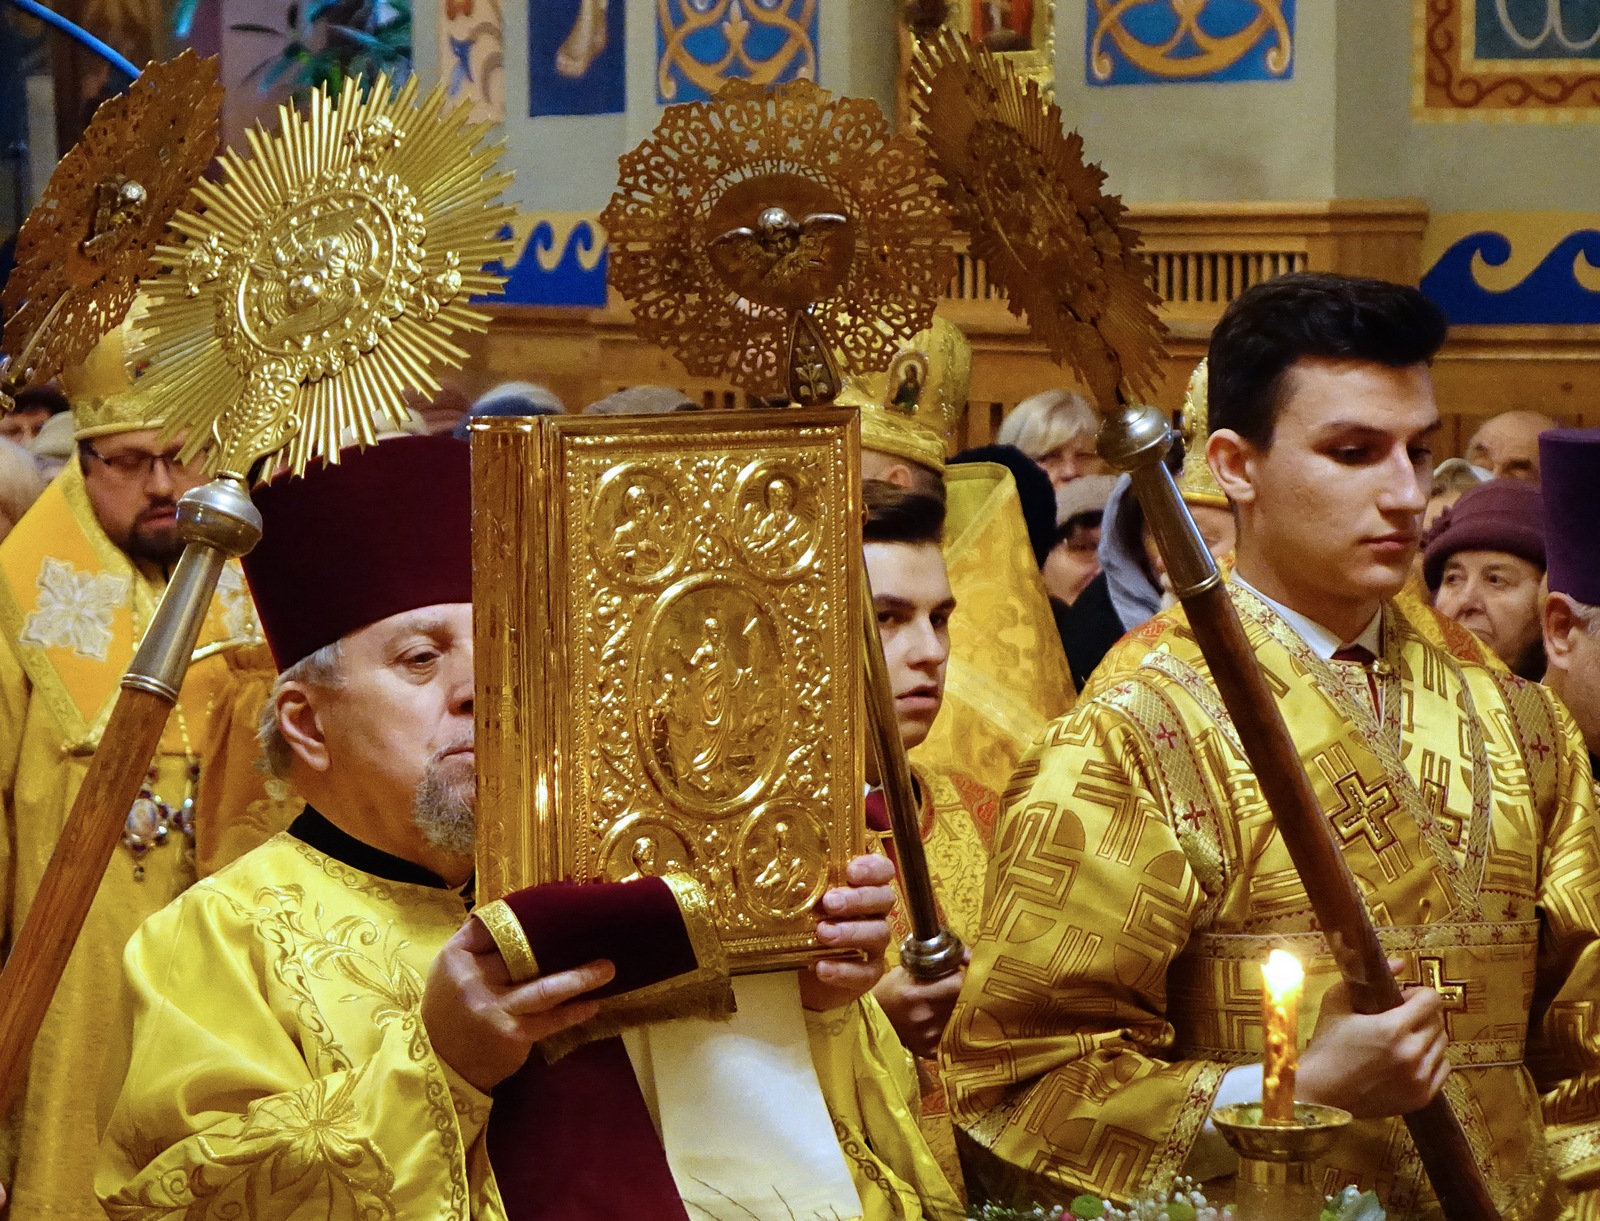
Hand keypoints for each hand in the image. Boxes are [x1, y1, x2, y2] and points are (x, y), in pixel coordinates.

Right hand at [422, 915, 614, 1092]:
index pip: (495, 928)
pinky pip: (552, 1020)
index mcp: (458, 959)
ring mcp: (496, 1010)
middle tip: (597, 932)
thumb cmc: (451, 1012)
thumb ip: (477, 941)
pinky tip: (593, 1004)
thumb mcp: (451, 971)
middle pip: (524, 954)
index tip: (561, 910)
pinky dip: (574, 1012)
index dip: (526, 918)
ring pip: (546, 988)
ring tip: (608, 969)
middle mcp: (475, 981)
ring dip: (581, 979)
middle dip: (560, 944)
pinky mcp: (514, 1035)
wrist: (442, 1067)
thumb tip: (512, 910)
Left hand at [799, 854, 896, 1011]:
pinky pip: (866, 972)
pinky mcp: (869, 972)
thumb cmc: (803, 926)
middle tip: (830, 902)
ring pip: (879, 933)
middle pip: (884, 898)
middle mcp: (874, 912)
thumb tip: (780, 874)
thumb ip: (799, 888)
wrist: (800, 974)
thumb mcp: (799, 903)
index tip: (851, 872)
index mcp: (862, 888)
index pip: (883, 870)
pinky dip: (845, 970)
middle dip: (859, 898)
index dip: (873, 868)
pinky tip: (822, 967)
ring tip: (823, 933)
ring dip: (851, 932)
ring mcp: (874, 943)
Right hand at [873, 955, 968, 1057]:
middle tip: (965, 986)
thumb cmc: (892, 988)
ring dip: (962, 1011)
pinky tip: (947, 1022)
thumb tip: (969, 956)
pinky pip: (954, 1038)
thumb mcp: (909, 967)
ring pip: (961, 1020)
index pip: (958, 983)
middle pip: (963, 1002)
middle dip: (968, 992)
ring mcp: (927, 1036)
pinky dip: (954, 1029)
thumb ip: (939, 961)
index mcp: (915, 993)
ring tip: (953, 1003)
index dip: (967, 975)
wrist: (872, 1018)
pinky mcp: (930, 1051)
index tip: (966, 972)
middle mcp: (923, 1016)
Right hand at [1297, 958, 1449, 1118]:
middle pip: (1438, 1021)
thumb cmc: (1325, 1045)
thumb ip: (1365, 979)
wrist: (1321, 1092)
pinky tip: (1410, 1058)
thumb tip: (1399, 963)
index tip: (1403, 997)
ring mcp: (1419, 1078)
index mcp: (1392, 1028)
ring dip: (1427, 1036)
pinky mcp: (1421, 1097)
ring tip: (1403, 1038)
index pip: (1431, 1000)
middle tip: (1401, 1016)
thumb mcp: (1336, 1002)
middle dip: (1422, 1014)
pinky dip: (1432, 1059)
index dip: (1418, 993)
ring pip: (1442, 1045)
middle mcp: (1412, 1053)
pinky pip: (1443, 1068)